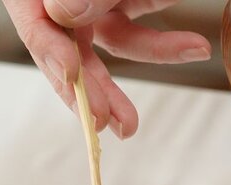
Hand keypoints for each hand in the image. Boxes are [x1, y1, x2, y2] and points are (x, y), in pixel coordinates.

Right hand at [1, 0, 210, 138]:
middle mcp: (62, 3)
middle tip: (119, 126)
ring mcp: (95, 2)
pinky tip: (192, 42)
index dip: (55, 63)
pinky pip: (142, 16)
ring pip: (120, 40)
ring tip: (190, 56)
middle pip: (77, 55)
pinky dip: (165, 34)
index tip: (75, 81)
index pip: (38, 34)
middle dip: (100, 92)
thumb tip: (68, 16)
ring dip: (154, 57)